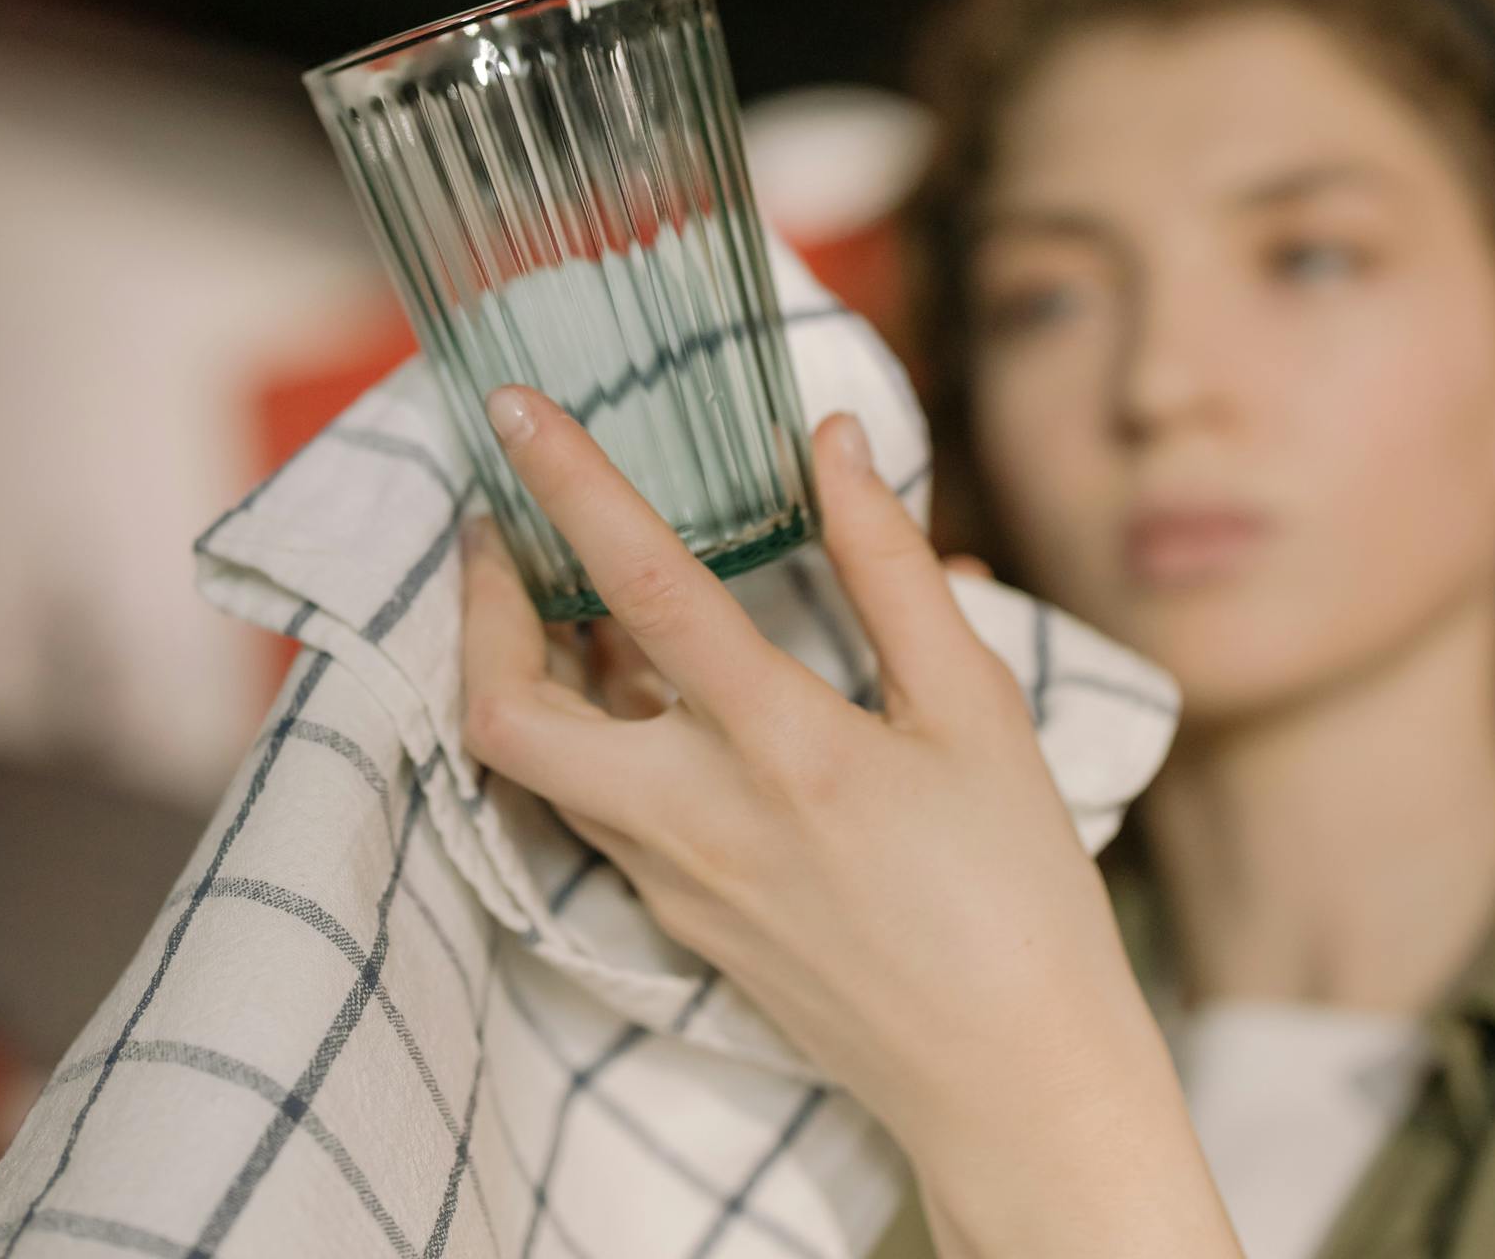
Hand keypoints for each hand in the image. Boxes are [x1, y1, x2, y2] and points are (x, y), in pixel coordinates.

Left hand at [461, 386, 1240, 1258]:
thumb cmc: (1016, 890)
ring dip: (525, 669)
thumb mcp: (979, 712)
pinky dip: (586, 732)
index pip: (648, 590)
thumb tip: (833, 443)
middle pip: (506, 714)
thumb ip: (894, 570)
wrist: (1010, 1084)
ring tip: (565, 591)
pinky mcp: (671, 921)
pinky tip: (639, 688)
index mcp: (789, 750)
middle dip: (477, 610)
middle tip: (499, 533)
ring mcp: (670, 882)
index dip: (570, 486)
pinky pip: (591, 809)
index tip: (515, 410)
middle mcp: (698, 820)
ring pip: (537, 766)